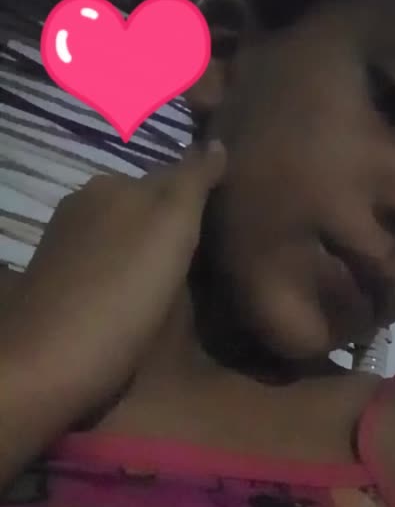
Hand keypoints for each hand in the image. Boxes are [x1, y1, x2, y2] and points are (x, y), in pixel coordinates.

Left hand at [1, 141, 225, 419]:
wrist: (50, 364)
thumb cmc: (122, 294)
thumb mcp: (171, 228)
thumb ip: (193, 182)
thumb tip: (216, 143)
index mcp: (111, 186)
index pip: (171, 174)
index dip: (203, 192)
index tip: (232, 216)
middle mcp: (85, 206)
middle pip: (144, 205)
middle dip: (174, 220)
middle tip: (213, 249)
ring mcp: (67, 247)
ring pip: (124, 236)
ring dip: (150, 249)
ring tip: (184, 276)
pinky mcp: (60, 286)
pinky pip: (107, 265)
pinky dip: (128, 274)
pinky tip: (141, 297)